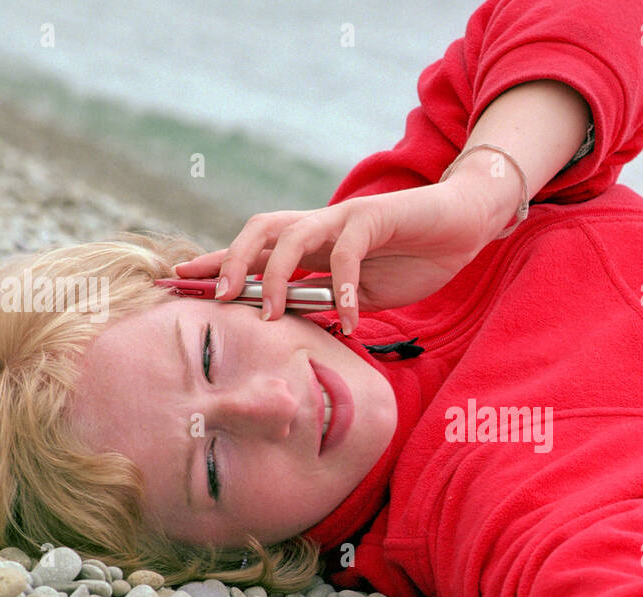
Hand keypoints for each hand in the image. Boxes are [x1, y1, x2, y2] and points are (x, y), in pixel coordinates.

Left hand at [171, 177, 506, 334]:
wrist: (463, 224)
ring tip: (273, 315)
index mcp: (313, 244)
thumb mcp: (364, 292)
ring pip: (292, 236)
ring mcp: (345, 218)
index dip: (217, 264)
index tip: (179, 283)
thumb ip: (331, 304)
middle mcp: (320, 225)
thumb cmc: (414, 258)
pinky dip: (346, 290)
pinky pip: (348, 254)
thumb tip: (301, 332)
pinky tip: (351, 322)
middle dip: (230, 260)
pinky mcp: (375, 218)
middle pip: (259, 230)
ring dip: (275, 277)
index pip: (254, 251)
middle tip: (218, 298)